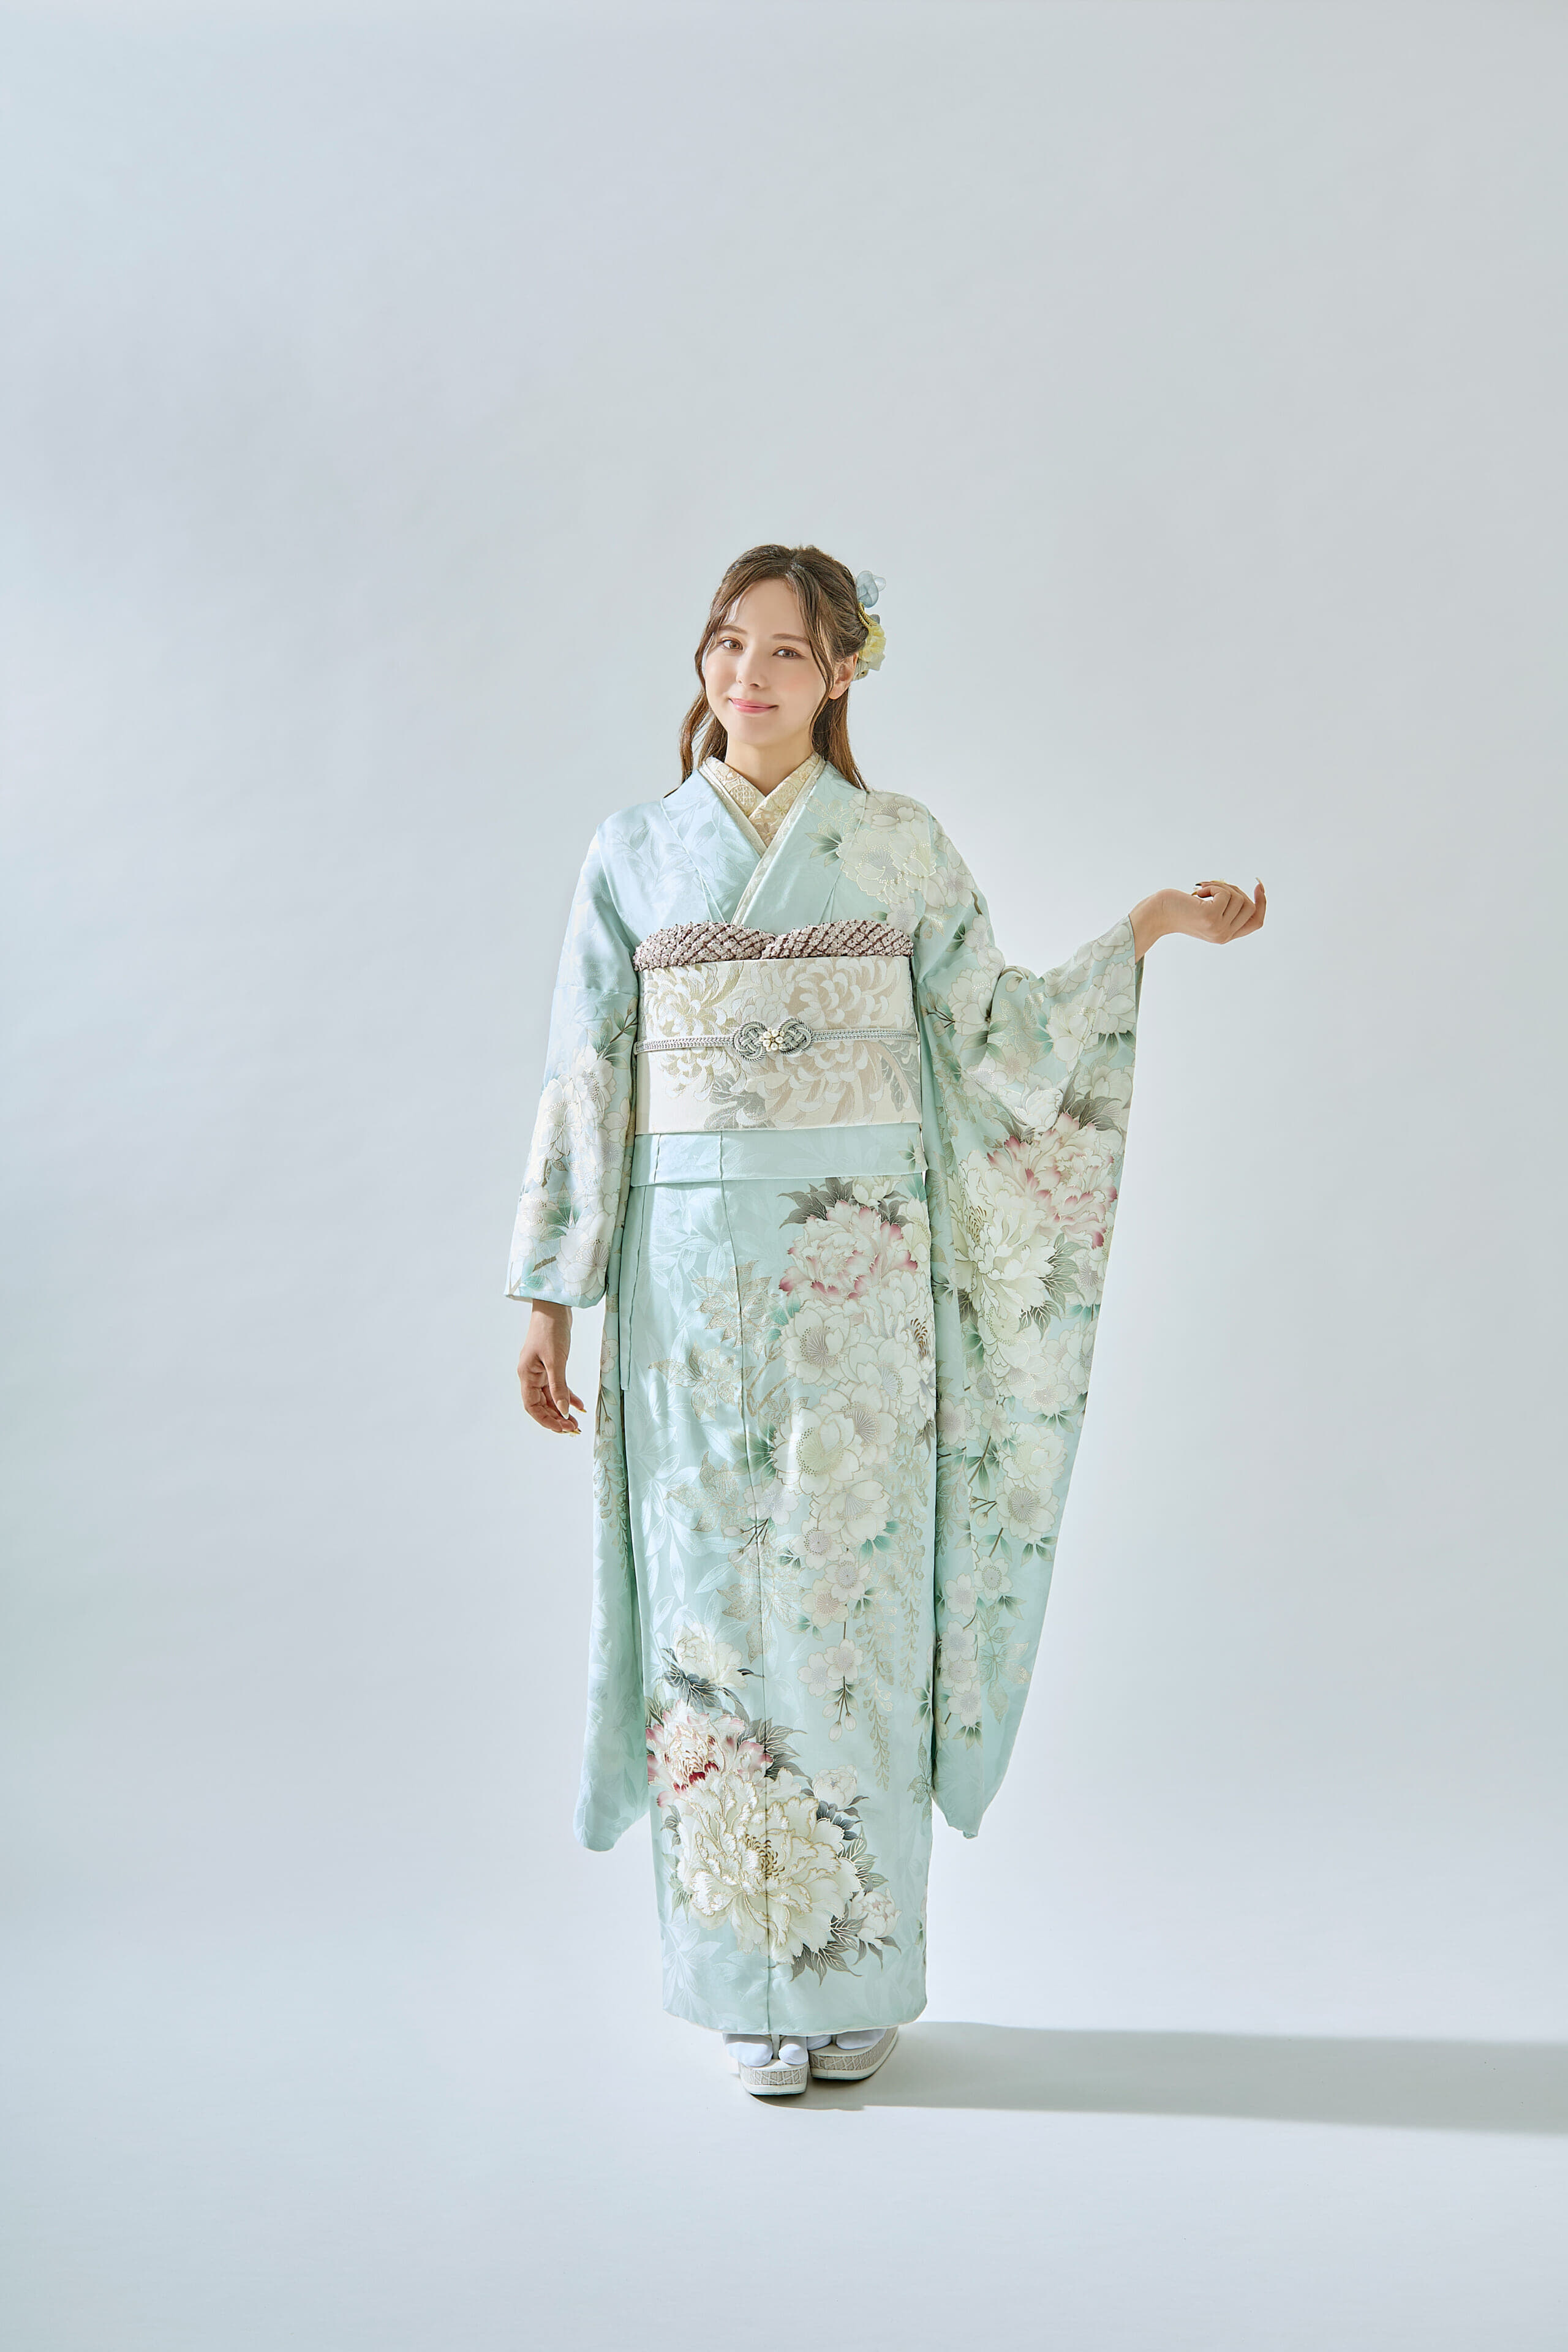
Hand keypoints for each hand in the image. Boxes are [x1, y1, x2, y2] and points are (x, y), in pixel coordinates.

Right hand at [517, 1301, 584, 1433]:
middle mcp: (531, 1375)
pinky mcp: (550, 1364)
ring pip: (550, 1396)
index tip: (562, 1429)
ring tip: (577, 1421)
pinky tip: (579, 1404)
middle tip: (573, 1429)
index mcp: (527, 1375)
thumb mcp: (556, 1360)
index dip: (546, 1420)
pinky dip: (568, 1395)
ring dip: (562, 1409)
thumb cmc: (551, 1330)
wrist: (555, 1307)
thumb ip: (559, 1387)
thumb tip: (563, 1411)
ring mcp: (540, 1370)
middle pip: (541, 1404)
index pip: (532, 1406)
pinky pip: (558, 1385)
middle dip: (556, 1418)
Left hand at [1130, 879, 1265, 956]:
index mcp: (1225, 936)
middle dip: (1234, 890)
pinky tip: (1198, 894)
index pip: (1256, 922)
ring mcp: (1218, 928)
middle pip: (1249, 906)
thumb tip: (1246, 893)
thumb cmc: (1179, 909)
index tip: (1258, 886)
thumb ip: (1226, 909)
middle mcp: (1224, 936)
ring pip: (1238, 898)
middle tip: (1213, 889)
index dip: (1262, 903)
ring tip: (1202, 892)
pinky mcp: (1210, 917)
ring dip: (1221, 887)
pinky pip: (1225, 893)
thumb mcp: (1207, 911)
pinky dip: (1213, 887)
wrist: (1156, 914)